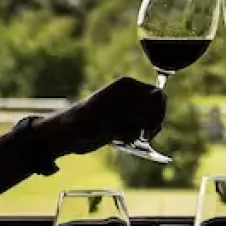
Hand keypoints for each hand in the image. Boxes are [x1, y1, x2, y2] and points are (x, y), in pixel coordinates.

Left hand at [36, 77, 166, 156]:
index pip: (157, 95)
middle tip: (142, 136)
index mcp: (126, 85)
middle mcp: (129, 94)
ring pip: (151, 119)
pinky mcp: (123, 121)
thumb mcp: (111, 115)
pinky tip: (121, 139)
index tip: (148, 128)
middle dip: (152, 123)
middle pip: (157, 107)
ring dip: (144, 131)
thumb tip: (159, 96)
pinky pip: (141, 128)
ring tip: (127, 137)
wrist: (66, 135)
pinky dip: (136, 136)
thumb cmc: (84, 121)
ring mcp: (127, 108)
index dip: (157, 112)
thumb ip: (137, 106)